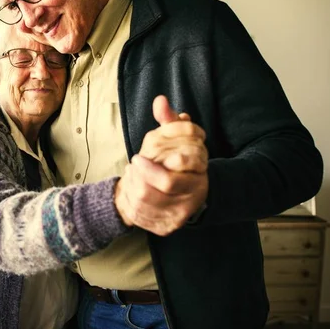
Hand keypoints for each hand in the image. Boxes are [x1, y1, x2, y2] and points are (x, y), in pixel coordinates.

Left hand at [114, 96, 208, 234]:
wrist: (182, 192)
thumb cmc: (175, 159)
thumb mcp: (174, 138)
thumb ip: (169, 121)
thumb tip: (160, 101)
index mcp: (199, 172)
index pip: (176, 170)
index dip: (151, 167)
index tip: (136, 157)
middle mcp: (195, 195)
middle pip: (159, 187)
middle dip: (139, 176)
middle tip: (131, 167)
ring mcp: (182, 214)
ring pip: (148, 203)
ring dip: (132, 188)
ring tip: (130, 176)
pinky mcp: (168, 227)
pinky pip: (144, 218)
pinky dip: (131, 204)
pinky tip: (130, 193)